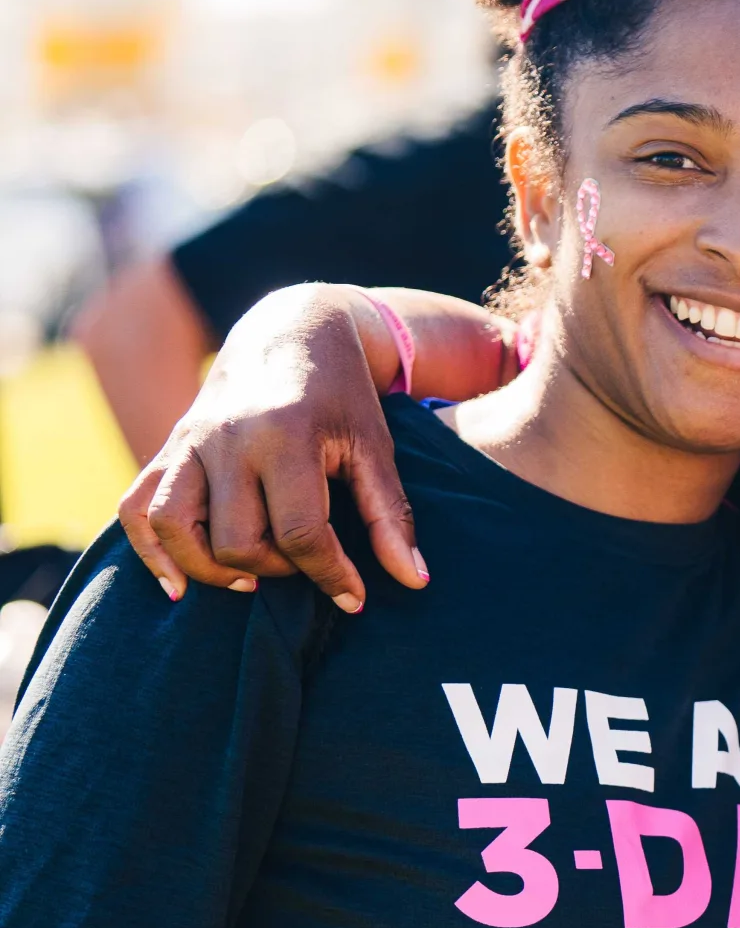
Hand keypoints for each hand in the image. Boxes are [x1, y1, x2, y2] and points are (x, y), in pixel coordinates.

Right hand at [118, 284, 426, 608]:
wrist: (290, 330)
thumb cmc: (342, 394)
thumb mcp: (375, 447)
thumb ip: (391, 515)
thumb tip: (414, 583)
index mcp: (286, 436)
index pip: (301, 532)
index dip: (330, 576)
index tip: (354, 597)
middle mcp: (228, 439)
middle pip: (237, 540)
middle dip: (277, 569)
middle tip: (304, 564)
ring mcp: (190, 442)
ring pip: (176, 527)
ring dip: (211, 568)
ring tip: (250, 577)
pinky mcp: (169, 447)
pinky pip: (137, 508)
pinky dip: (151, 550)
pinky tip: (180, 583)